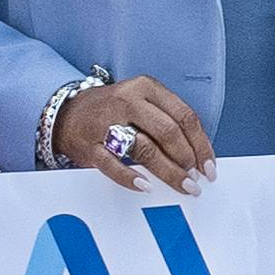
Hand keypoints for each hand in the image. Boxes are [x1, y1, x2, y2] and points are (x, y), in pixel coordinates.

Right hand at [40, 76, 218, 196]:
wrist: (65, 113)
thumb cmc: (113, 111)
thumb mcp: (142, 101)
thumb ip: (168, 120)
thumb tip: (198, 155)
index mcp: (146, 88)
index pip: (184, 115)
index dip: (201, 143)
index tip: (209, 165)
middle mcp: (127, 101)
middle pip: (168, 132)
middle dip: (188, 159)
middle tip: (198, 179)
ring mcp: (106, 122)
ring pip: (145, 149)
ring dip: (168, 171)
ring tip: (183, 185)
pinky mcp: (89, 144)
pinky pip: (113, 165)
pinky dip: (131, 177)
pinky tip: (146, 186)